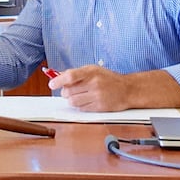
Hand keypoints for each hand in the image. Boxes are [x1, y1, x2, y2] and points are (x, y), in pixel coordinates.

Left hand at [48, 65, 179, 110]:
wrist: (128, 90)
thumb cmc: (109, 78)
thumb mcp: (94, 70)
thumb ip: (77, 73)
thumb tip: (59, 77)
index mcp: (91, 71)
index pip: (70, 76)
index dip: (58, 81)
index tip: (52, 84)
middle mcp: (94, 83)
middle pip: (69, 91)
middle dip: (65, 92)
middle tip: (69, 91)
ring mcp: (97, 96)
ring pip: (73, 102)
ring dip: (72, 100)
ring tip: (78, 96)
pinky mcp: (99, 107)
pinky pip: (81, 109)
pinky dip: (80, 106)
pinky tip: (86, 101)